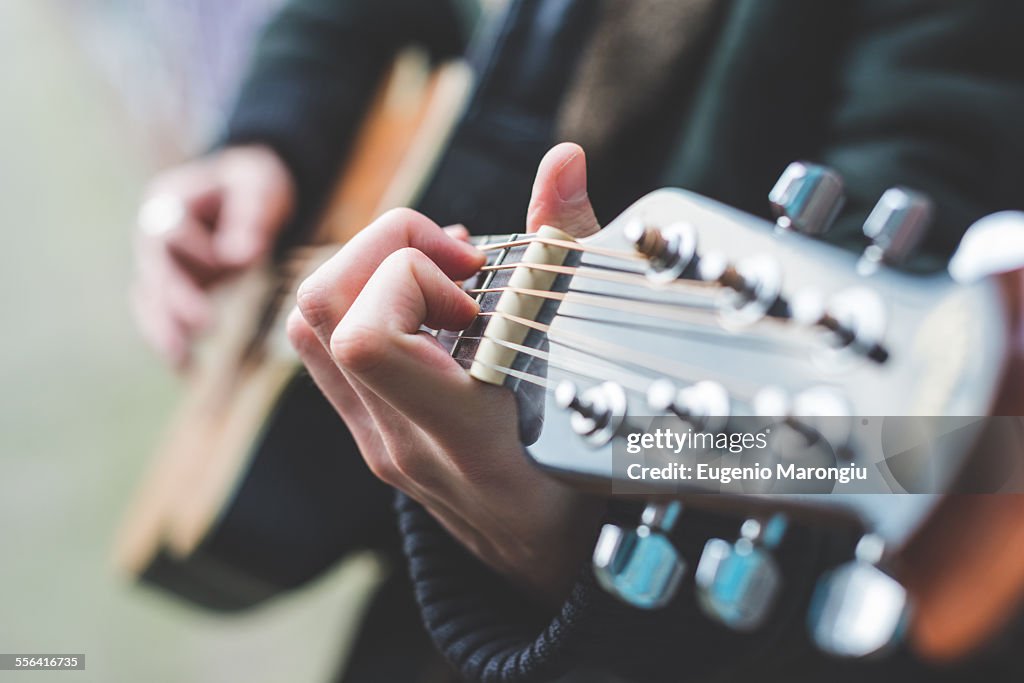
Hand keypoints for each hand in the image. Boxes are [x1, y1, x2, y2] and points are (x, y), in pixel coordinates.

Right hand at [131, 145, 294, 367]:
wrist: (248, 195)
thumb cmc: (254, 186)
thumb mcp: (259, 189)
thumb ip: (250, 216)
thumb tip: (240, 256)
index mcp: (170, 202)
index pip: (171, 230)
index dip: (196, 250)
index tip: (230, 264)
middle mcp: (154, 236)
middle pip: (155, 271)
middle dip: (176, 300)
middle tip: (202, 325)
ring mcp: (161, 267)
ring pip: (151, 301)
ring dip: (164, 331)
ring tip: (181, 361)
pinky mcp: (174, 292)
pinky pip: (165, 318)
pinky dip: (173, 342)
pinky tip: (187, 370)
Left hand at [288, 143, 603, 601]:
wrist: (550, 566)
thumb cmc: (590, 478)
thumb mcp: (596, 374)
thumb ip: (570, 258)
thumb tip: (563, 160)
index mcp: (460, 435)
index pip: (367, 338)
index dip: (412, 276)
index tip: (478, 285)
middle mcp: (398, 440)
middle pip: (319, 310)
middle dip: (384, 249)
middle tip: (458, 262)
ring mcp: (374, 440)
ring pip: (307, 325)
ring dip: (367, 270)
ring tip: (442, 276)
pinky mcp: (367, 432)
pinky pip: (326, 346)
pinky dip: (365, 298)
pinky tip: (430, 303)